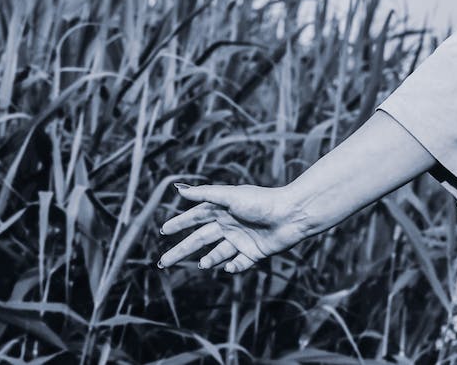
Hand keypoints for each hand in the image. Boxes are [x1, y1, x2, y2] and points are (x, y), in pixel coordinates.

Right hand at [157, 182, 307, 273]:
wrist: (292, 214)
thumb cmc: (262, 201)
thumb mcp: (231, 196)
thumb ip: (205, 194)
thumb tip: (179, 190)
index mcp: (222, 209)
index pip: (195, 218)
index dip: (179, 224)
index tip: (163, 231)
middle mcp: (230, 225)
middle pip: (200, 240)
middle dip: (181, 250)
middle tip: (163, 262)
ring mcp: (241, 240)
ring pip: (217, 253)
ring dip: (208, 259)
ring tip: (201, 264)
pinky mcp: (254, 253)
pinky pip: (239, 264)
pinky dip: (232, 267)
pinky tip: (227, 268)